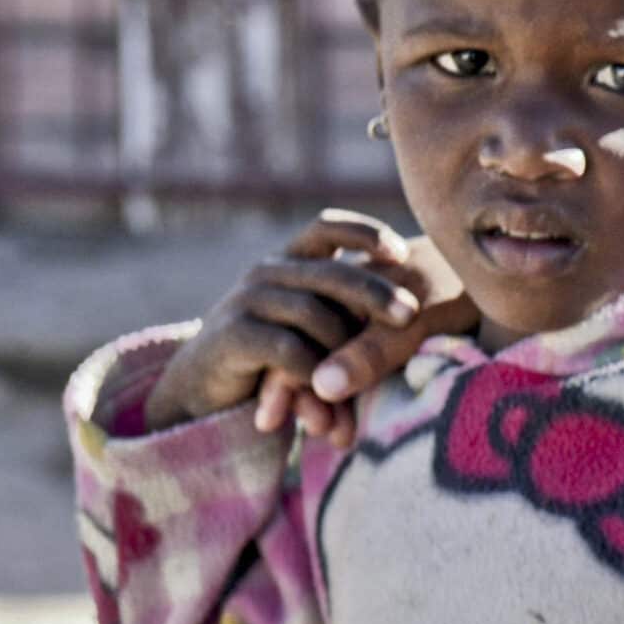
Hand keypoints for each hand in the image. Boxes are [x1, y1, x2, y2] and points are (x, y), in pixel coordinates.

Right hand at [252, 231, 474, 446]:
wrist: (204, 392)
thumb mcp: (315, 331)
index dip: (365, 233)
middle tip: (412, 316)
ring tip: (365, 385)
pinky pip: (287, 349)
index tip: (403, 254)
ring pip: (314, 314)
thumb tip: (419, 319)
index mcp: (290, 262)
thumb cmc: (277, 361)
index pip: (327, 228)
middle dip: (376, 293)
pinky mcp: (230, 336)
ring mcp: (246, 301)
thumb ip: (351, 317)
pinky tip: (326, 395)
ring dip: (345, 352)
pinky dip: (315, 372)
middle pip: (332, 273)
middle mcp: (267, 273)